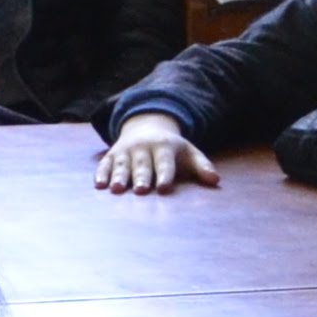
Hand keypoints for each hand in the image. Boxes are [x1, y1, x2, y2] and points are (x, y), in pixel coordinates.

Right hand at [96, 117, 213, 194]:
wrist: (147, 125)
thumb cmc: (172, 148)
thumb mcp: (189, 152)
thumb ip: (202, 166)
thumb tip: (216, 181)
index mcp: (164, 148)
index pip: (165, 162)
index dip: (165, 175)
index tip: (165, 188)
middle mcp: (143, 148)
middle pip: (142, 165)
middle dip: (141, 177)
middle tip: (141, 190)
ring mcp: (126, 151)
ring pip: (122, 165)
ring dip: (119, 177)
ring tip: (116, 190)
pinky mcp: (112, 154)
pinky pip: (105, 164)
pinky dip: (101, 173)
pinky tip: (99, 186)